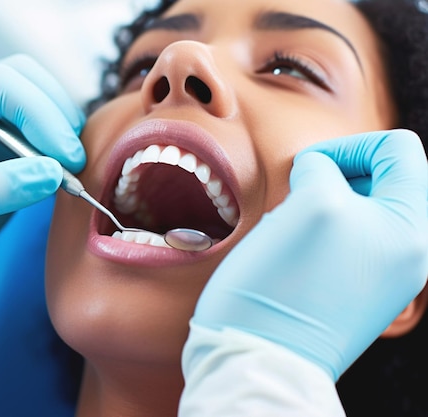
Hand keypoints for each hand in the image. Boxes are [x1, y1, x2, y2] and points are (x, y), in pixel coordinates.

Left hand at [0, 54, 85, 299]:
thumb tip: (52, 173)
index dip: (42, 113)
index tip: (67, 157)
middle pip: (18, 80)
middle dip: (55, 115)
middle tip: (73, 162)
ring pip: (30, 103)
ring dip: (57, 131)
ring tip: (69, 173)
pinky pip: (29, 136)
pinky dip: (51, 152)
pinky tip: (57, 177)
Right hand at [193, 129, 427, 379]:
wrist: (261, 355)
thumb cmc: (288, 282)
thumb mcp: (313, 203)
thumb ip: (324, 168)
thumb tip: (318, 169)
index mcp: (411, 227)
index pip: (397, 150)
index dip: (349, 144)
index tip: (310, 165)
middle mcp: (406, 251)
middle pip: (379, 180)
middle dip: (333, 177)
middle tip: (299, 199)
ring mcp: (381, 274)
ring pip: (354, 209)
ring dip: (317, 206)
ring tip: (291, 229)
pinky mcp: (353, 289)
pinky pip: (341, 240)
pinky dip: (313, 233)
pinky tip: (288, 252)